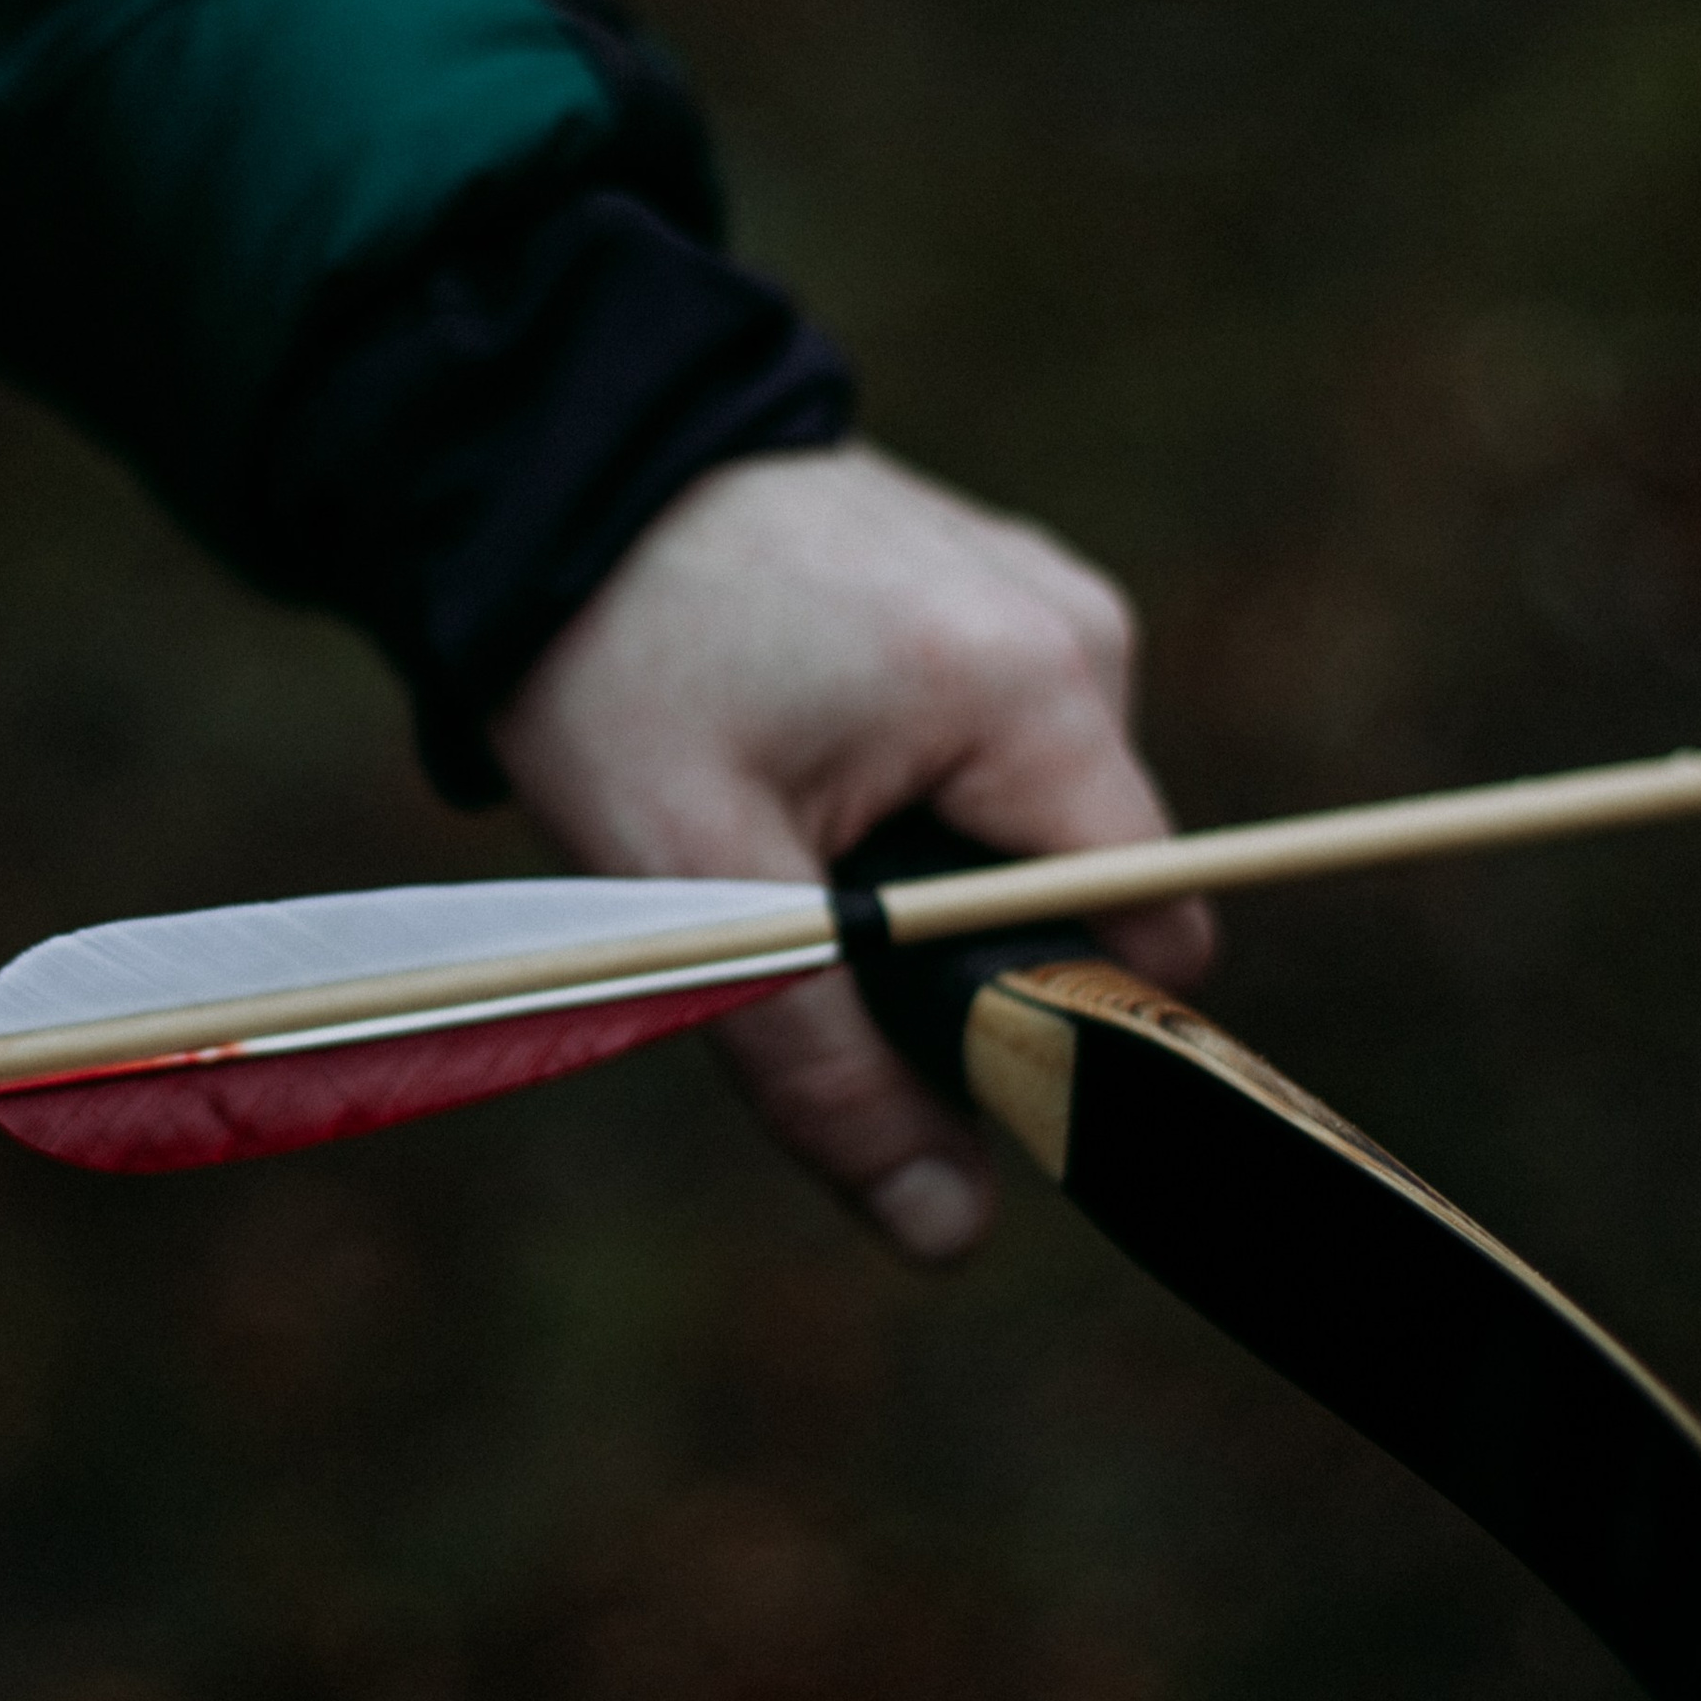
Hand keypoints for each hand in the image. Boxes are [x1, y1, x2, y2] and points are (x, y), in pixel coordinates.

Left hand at [490, 441, 1211, 1261]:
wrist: (547, 467)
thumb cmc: (614, 663)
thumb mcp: (703, 886)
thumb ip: (829, 1067)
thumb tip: (953, 1233)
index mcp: (1040, 692)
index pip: (1152, 927)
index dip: (1054, 1016)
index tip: (920, 1035)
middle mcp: (1079, 630)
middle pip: (1094, 879)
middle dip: (964, 933)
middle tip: (797, 896)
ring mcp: (1041, 592)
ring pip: (1037, 816)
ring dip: (928, 856)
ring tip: (776, 796)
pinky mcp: (994, 581)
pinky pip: (998, 739)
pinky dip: (916, 777)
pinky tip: (799, 737)